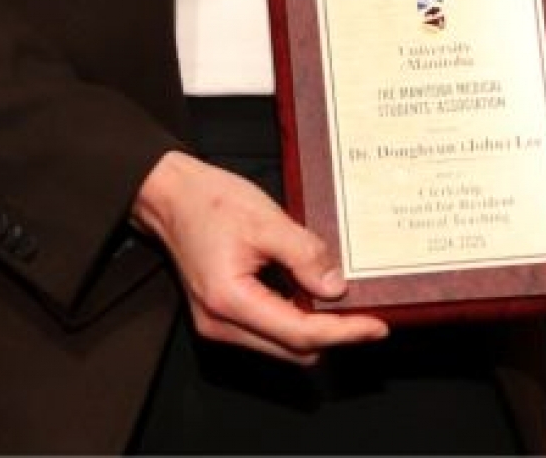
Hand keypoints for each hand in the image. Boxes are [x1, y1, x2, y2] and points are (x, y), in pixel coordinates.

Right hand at [130, 151, 390, 363]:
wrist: (168, 195)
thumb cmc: (209, 201)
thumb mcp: (266, 219)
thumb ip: (304, 256)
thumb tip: (337, 289)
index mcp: (230, 301)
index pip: (300, 334)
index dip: (343, 332)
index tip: (376, 327)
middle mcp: (221, 323)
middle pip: (293, 350)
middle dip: (333, 335)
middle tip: (365, 313)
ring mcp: (218, 324)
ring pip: (282, 345)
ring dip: (313, 329)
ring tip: (340, 302)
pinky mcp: (221, 316)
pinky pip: (267, 331)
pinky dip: (293, 319)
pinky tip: (310, 294)